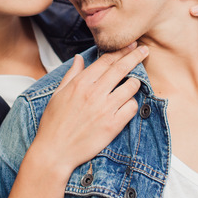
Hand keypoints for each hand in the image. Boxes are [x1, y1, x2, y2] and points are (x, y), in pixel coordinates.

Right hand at [5, 44, 144, 197]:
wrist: (55, 151)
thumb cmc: (53, 123)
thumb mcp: (58, 94)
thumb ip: (71, 74)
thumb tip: (79, 58)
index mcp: (80, 83)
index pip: (106, 61)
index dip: (120, 51)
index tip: (130, 45)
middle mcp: (94, 93)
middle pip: (121, 68)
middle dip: (135, 56)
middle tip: (144, 50)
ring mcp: (105, 109)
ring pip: (130, 87)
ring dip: (135, 81)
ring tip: (136, 80)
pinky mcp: (112, 125)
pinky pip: (132, 108)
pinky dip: (133, 103)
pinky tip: (128, 103)